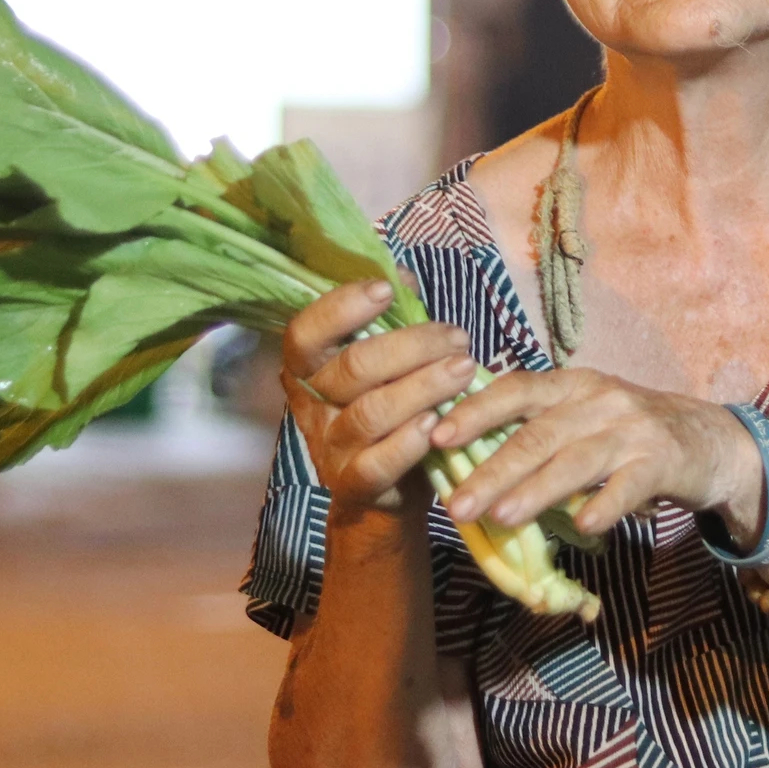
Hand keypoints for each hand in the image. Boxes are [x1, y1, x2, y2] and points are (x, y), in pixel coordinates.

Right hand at [281, 280, 481, 512]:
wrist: (384, 492)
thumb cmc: (390, 410)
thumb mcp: (386, 364)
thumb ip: (390, 320)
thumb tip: (403, 275)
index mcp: (309, 370)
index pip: (304, 333)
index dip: (341, 307)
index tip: (386, 290)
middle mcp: (313, 407)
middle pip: (353, 368)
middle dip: (411, 346)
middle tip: (457, 337)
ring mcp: (330, 449)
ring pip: (371, 412)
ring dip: (423, 386)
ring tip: (464, 370)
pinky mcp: (354, 485)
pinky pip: (377, 463)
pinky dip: (409, 442)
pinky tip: (437, 423)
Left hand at [428, 368, 763, 540]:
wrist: (709, 440)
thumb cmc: (628, 431)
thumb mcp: (583, 415)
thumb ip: (537, 428)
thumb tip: (465, 457)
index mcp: (570, 385)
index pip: (515, 390)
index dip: (476, 412)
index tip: (437, 436)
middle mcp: (598, 400)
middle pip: (537, 435)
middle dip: (492, 470)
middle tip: (456, 504)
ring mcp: (632, 429)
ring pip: (575, 461)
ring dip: (535, 490)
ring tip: (501, 517)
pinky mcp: (663, 461)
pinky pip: (629, 485)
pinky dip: (605, 505)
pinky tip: (583, 526)